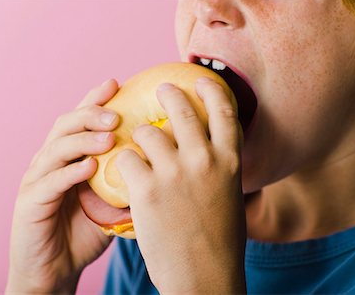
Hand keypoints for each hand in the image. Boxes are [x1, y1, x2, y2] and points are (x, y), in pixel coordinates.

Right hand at [6, 79, 119, 292]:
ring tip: (109, 135)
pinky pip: (50, 183)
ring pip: (56, 148)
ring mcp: (38, 181)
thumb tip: (163, 164)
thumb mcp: (112, 202)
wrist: (56, 268)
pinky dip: (70, 173)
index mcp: (69, 157)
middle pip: (66, 126)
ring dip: (83, 139)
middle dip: (90, 114)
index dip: (95, 100)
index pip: (81, 121)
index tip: (117, 84)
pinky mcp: (30, 203)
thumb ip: (128, 182)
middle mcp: (51, 162)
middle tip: (116, 114)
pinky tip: (89, 167)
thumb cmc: (85, 231)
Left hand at [116, 77, 246, 293]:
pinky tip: (126, 176)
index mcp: (230, 162)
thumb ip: (220, 168)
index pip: (225, 110)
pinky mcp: (146, 189)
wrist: (204, 276)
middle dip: (168, 93)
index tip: (201, 79)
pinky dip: (124, 164)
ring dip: (139, 138)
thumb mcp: (229, 196)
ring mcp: (174, 172)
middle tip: (161, 90)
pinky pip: (126, 159)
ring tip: (138, 150)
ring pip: (146, 132)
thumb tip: (210, 149)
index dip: (212, 89)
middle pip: (182, 109)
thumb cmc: (220, 241)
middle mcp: (204, 160)